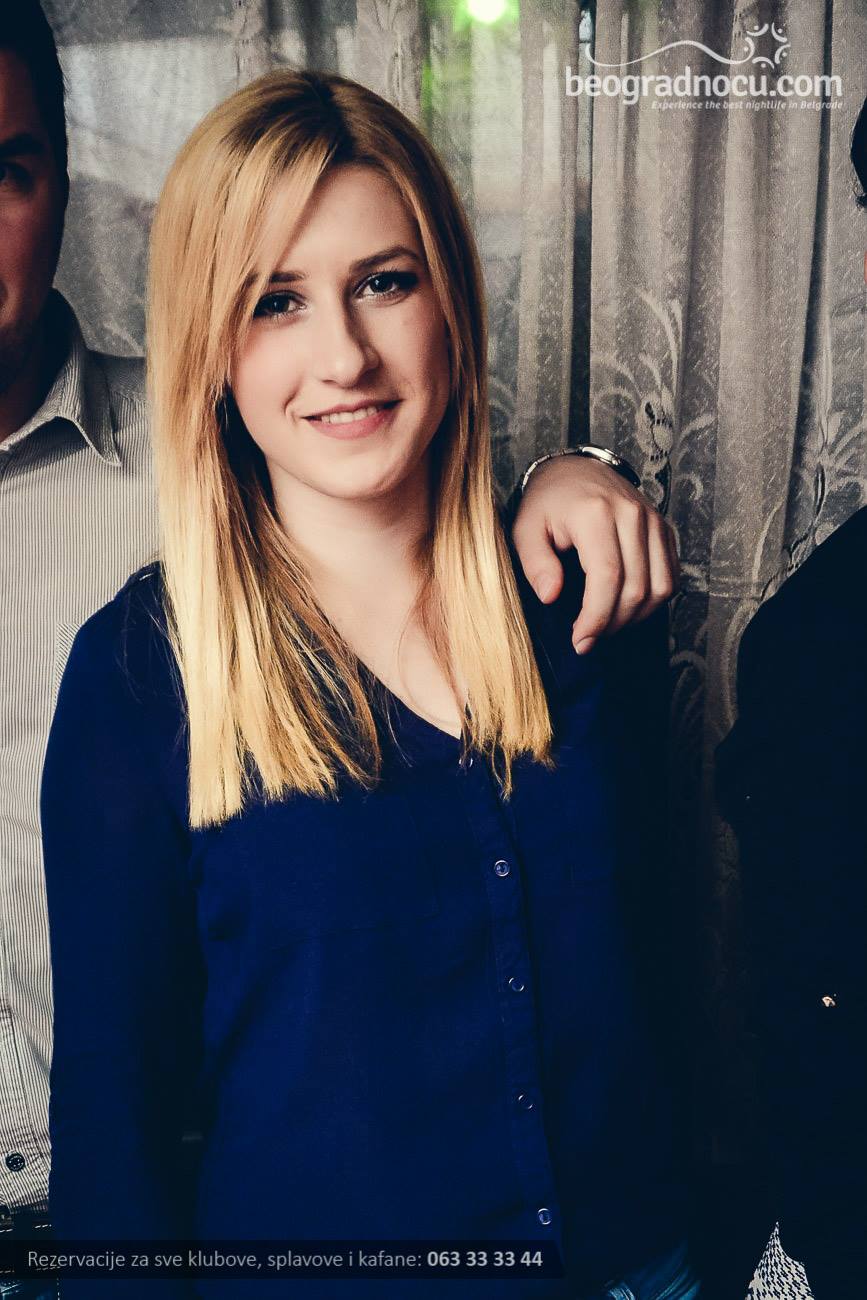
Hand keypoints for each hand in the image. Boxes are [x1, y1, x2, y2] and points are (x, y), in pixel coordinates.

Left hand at [511, 454, 679, 653]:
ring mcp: (652, 521)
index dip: (596, 617)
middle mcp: (631, 515)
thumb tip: (551, 596)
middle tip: (588, 638)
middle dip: (613, 624)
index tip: (580, 640)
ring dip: (635, 616)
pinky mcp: (664, 529)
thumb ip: (535, 563)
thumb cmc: (548, 503)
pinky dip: (652, 601)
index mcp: (595, 514)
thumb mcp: (525, 528)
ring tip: (607, 624)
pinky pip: (671, 576)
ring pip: (660, 587)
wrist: (576, 470)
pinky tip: (626, 608)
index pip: (607, 578)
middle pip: (636, 588)